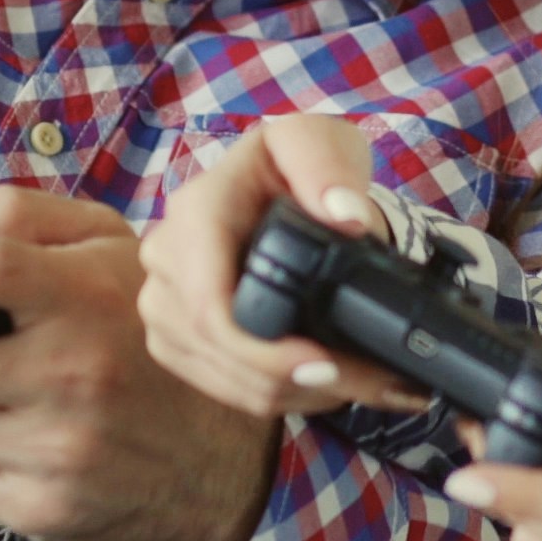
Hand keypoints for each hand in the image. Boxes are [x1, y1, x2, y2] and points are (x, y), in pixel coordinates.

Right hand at [138, 116, 430, 421]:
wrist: (274, 190)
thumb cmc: (296, 165)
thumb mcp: (320, 142)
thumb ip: (328, 166)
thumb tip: (346, 217)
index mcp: (195, 212)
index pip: (210, 305)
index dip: (264, 350)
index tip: (326, 364)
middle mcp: (165, 259)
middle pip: (223, 352)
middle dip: (304, 381)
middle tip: (379, 383)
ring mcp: (162, 304)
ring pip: (230, 381)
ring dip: (302, 395)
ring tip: (369, 385)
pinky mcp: (173, 338)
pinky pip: (224, 390)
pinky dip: (281, 398)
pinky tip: (325, 385)